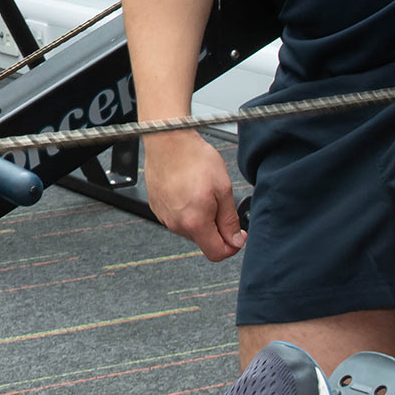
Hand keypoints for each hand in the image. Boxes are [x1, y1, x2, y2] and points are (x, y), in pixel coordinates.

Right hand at [144, 133, 243, 260]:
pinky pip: (177, 217)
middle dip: (216, 227)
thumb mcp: (223, 189)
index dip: (232, 246)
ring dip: (201, 216)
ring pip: (190, 228)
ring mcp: (164, 216)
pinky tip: (189, 189)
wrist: (168, 140)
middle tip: (220, 201)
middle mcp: (176, 224)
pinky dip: (187, 208)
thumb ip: (230, 220)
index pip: (216, 253)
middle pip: (204, 240)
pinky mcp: (157, 207)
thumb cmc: (194, 158)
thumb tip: (236, 240)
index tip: (238, 234)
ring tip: (202, 190)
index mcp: (194, 223)